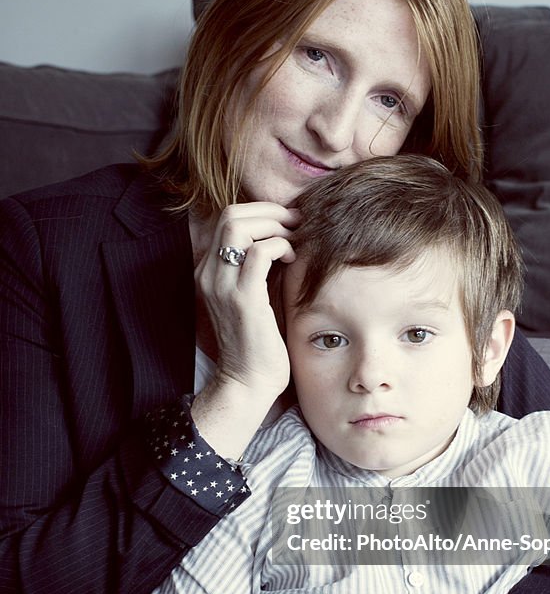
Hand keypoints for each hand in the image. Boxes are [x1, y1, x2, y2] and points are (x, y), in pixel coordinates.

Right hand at [191, 201, 297, 457]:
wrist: (248, 382)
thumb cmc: (260, 340)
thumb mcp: (258, 294)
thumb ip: (263, 265)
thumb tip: (288, 234)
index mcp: (209, 270)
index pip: (228, 218)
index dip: (262, 212)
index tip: (289, 221)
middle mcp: (209, 273)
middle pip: (231, 215)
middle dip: (269, 212)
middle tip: (296, 224)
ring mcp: (222, 285)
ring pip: (239, 226)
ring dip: (274, 225)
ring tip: (294, 240)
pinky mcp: (242, 299)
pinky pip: (259, 253)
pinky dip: (280, 246)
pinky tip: (293, 260)